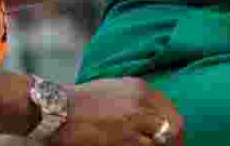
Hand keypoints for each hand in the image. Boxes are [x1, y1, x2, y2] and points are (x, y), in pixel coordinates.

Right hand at [52, 78, 182, 145]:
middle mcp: (142, 101)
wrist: (56, 108)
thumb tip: (153, 116)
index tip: (173, 139)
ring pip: (161, 141)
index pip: (171, 112)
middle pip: (172, 127)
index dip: (174, 129)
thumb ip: (136, 100)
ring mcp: (134, 120)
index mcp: (141, 89)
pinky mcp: (124, 138)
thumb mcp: (115, 89)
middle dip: (173, 142)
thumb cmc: (80, 101)